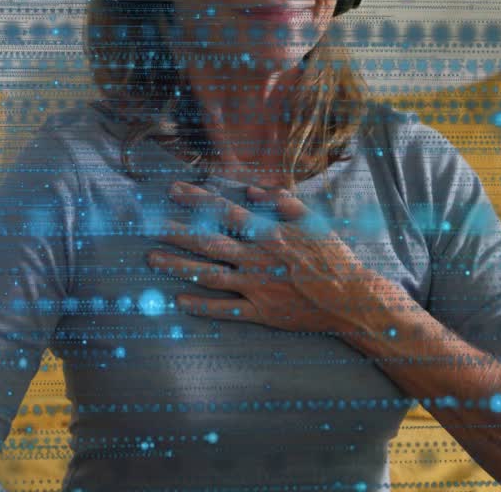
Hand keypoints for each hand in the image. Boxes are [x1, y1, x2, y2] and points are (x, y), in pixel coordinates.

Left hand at [144, 180, 395, 335]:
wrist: (352, 299)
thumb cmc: (333, 257)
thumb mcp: (313, 221)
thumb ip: (283, 201)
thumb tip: (254, 189)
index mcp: (270, 234)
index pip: (226, 212)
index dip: (198, 200)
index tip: (173, 190)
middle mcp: (258, 259)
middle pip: (209, 243)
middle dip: (176, 232)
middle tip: (148, 225)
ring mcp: (258, 287)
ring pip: (210, 275)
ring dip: (179, 267)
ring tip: (153, 259)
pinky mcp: (262, 312)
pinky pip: (227, 309)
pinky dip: (202, 306)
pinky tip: (179, 300)